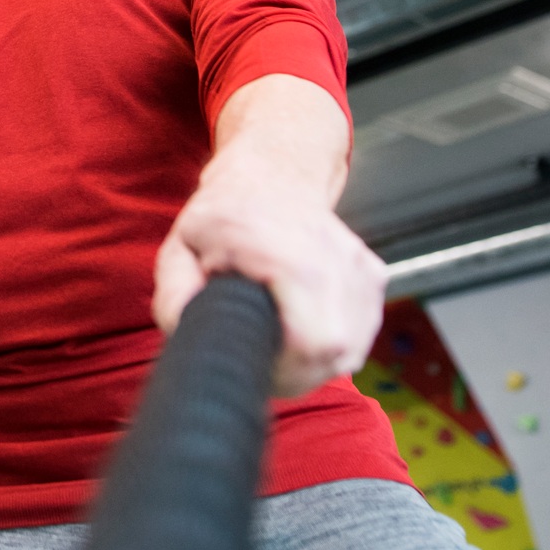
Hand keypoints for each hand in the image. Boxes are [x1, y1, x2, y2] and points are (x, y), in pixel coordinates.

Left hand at [153, 156, 385, 397]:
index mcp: (289, 258)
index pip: (313, 346)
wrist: (272, 176)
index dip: (283, 371)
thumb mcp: (180, 249)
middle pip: (333, 355)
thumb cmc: (223, 216)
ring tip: (276, 338)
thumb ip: (175, 299)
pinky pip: (357, 335)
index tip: (254, 362)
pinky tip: (300, 324)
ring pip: (348, 352)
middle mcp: (335, 263)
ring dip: (313, 361)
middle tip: (260, 357)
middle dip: (294, 373)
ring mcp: (361, 270)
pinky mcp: (373, 279)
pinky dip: (331, 343)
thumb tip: (188, 337)